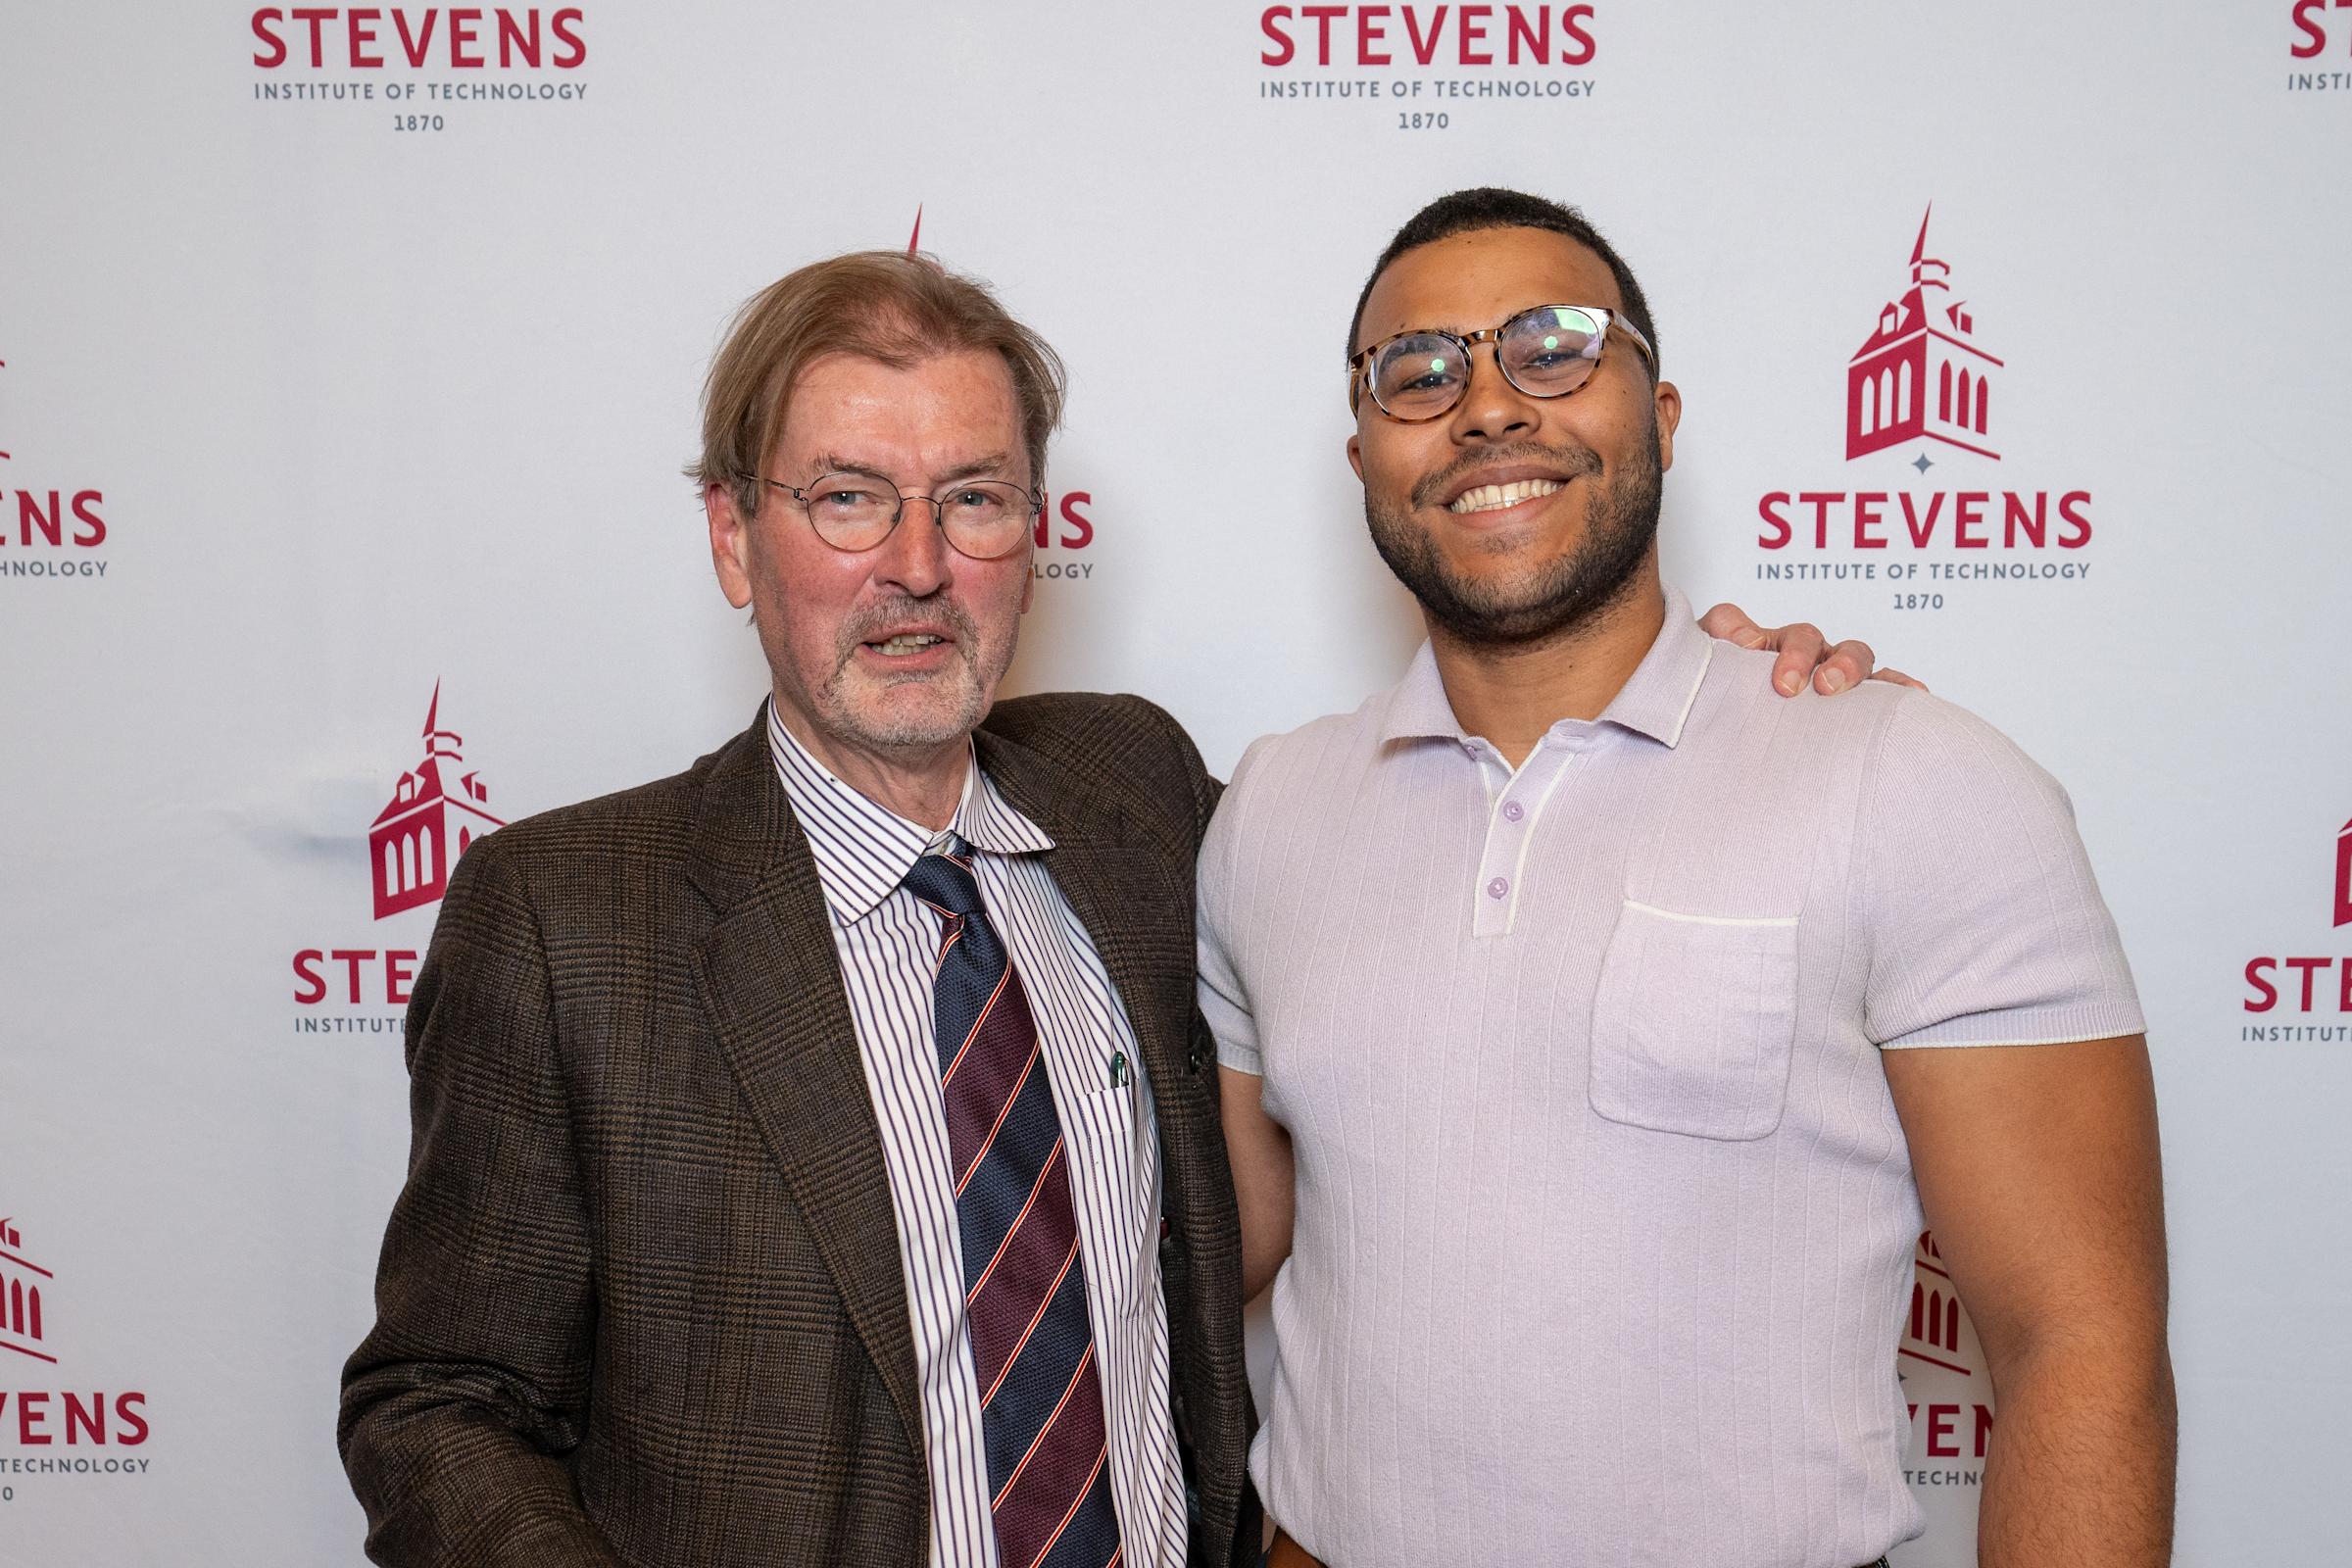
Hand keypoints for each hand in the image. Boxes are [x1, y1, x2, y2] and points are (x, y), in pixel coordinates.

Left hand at [1699, 602, 1928, 696]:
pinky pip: (1883, 693)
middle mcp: (1811, 657)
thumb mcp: (1706, 651)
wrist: (1710, 721)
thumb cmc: (1714, 681)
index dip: (1791, 655)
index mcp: (1778, 643)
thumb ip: (1722, 633)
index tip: (1782, 684)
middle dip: (1833, 665)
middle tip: (1821, 689)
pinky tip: (1916, 696)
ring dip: (1860, 675)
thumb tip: (1748, 641)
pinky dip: (1900, 688)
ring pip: (1860, 663)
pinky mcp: (1850, 707)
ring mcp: (1833, 680)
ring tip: (1863, 697)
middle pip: (1835, 647)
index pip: (1793, 637)